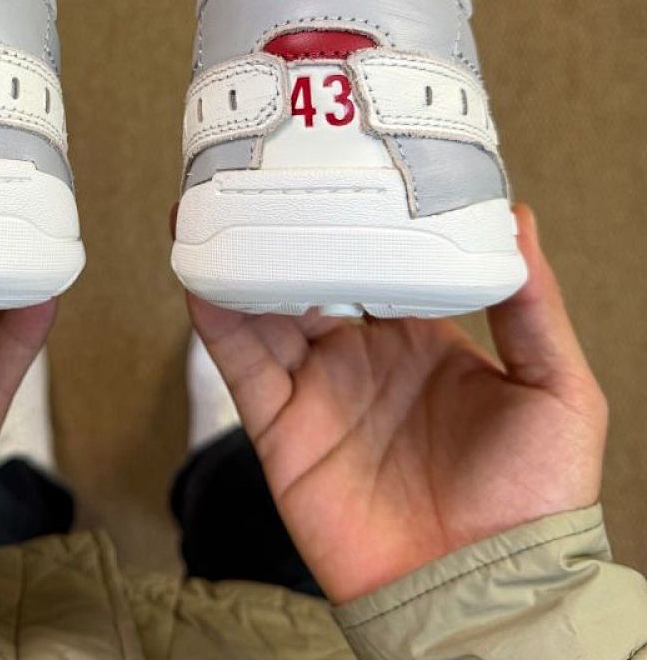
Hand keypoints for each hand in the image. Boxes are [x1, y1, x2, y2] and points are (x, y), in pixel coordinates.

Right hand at [188, 205, 606, 602]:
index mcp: (417, 337)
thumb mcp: (559, 393)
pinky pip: (239, 362)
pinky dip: (215, 317)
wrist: (479, 592)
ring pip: (262, 307)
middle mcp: (358, 356)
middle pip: (306, 274)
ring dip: (235, 258)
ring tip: (212, 205)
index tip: (335, 167)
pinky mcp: (279, 427)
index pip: (373, 260)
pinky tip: (201, 274)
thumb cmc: (533, 502)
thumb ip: (533, 307)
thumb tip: (516, 217)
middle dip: (280, 228)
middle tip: (258, 172)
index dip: (352, 217)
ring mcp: (315, 389)